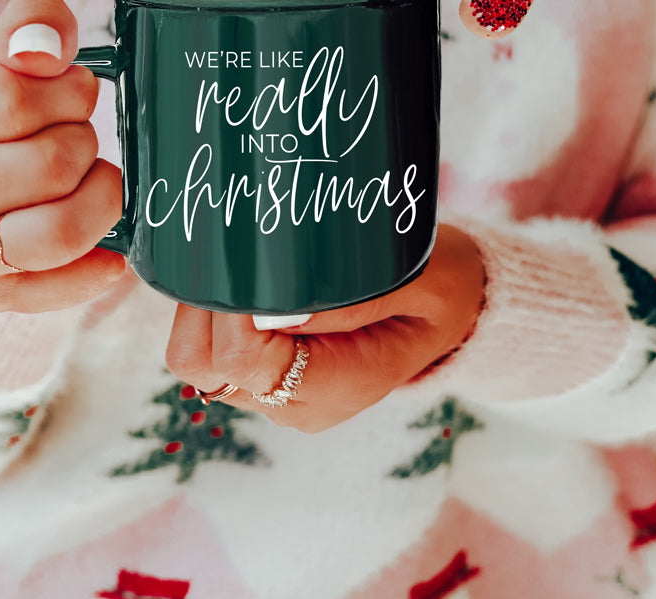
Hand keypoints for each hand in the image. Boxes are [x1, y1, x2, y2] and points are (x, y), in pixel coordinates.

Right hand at [0, 0, 124, 312]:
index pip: (11, 99)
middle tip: (81, 135)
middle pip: (47, 166)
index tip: (73, 90)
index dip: (67, 90)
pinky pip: (54, 292)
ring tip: (98, 179)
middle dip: (85, 141)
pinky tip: (114, 247)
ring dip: (101, 198)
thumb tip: (41, 51)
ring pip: (56, 232)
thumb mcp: (10, 51)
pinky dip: (97, 269)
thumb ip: (32, 23)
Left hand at [164, 224, 484, 431]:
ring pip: (199, 360)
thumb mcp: (420, 283)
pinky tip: (240, 278)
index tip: (239, 261)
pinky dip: (213, 315)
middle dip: (200, 307)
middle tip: (226, 253)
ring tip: (233, 261)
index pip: (245, 362)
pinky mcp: (272, 376)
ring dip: (201, 309)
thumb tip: (277, 306)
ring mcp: (280, 394)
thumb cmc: (443, 289)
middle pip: (205, 367)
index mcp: (337, 386)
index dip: (228, 310)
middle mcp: (297, 403)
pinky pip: (216, 351)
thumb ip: (355, 300)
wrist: (456, 314)